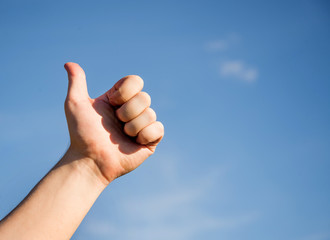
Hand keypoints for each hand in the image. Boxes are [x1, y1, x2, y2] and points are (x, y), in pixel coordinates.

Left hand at [64, 62, 163, 183]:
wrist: (90, 160)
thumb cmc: (81, 133)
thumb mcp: (76, 104)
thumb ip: (76, 82)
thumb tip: (68, 64)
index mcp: (119, 99)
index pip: (135, 81)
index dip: (125, 91)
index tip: (112, 102)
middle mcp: (132, 110)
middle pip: (145, 97)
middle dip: (128, 112)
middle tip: (116, 124)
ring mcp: (142, 125)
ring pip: (151, 114)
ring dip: (133, 127)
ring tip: (122, 136)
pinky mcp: (150, 140)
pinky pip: (159, 129)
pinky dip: (145, 135)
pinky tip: (135, 142)